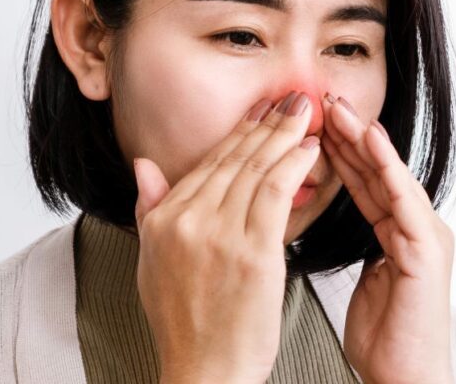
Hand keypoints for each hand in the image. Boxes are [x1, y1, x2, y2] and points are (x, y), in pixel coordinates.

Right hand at [131, 91, 320, 383]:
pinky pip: (274, 192)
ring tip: (306, 113)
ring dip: (285, 136)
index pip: (208, 164)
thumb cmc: (186, 324)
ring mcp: (218, 236)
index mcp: (163, 221)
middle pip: (233, 159)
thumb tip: (144, 168)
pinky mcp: (251, 253)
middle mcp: (186, 221)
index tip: (261, 111)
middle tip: (291, 99)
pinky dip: (293, 164)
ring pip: (255, 169)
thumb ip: (150, 210)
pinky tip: (311, 149)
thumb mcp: (151, 263)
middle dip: (266, 123)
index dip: (239, 133)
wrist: (204, 371)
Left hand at [320, 93, 455, 383]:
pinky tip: (370, 139)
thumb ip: (355, 248)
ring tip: (340, 108)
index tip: (310, 122)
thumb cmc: (385, 338)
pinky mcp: (428, 248)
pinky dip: (387, 167)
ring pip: (392, 175)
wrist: (407, 376)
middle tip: (321, 99)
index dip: (339, 150)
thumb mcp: (360, 280)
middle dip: (349, 134)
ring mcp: (427, 234)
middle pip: (378, 170)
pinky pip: (404, 199)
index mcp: (399, 233)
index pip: (365, 181)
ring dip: (366, 139)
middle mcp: (417, 226)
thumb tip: (324, 226)